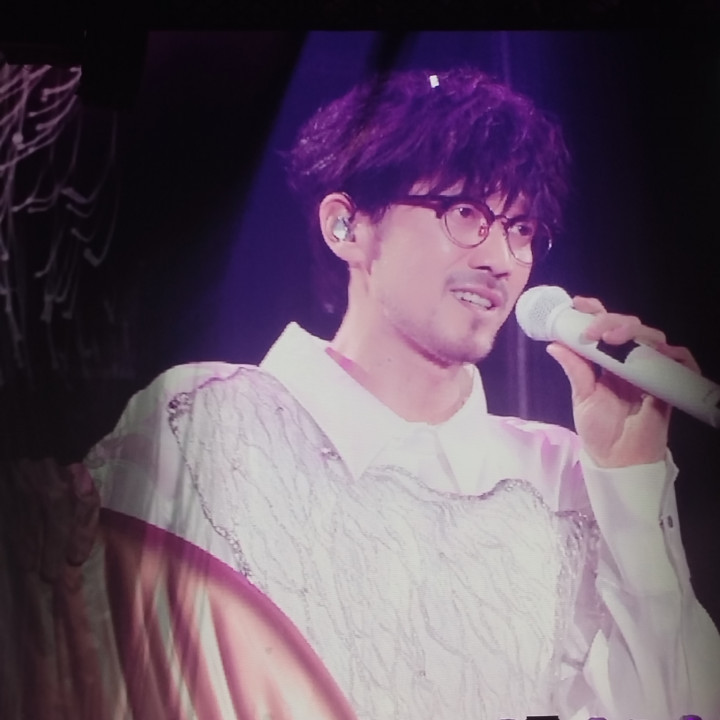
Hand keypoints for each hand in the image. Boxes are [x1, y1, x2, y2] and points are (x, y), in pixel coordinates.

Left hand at [545, 296, 698, 467]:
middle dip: (612, 320)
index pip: (605, 328)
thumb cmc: (599, 430)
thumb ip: (575, 369)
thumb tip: (554, 344)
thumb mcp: (583, 396)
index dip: (595, 312)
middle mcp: (631, 362)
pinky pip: (679, 362)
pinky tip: (658, 351)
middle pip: (630, 327)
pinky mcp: (668, 386)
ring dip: (635, 332)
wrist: (617, 460)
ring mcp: (650, 372)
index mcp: (608, 362)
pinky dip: (673, 353)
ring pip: (653, 338)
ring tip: (612, 337)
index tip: (578, 305)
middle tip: (594, 330)